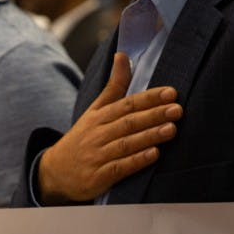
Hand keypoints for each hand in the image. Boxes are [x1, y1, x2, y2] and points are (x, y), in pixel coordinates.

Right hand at [39, 53, 181, 202]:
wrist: (56, 173)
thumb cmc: (82, 139)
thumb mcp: (94, 111)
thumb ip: (113, 87)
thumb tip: (123, 55)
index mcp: (98, 117)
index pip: (126, 104)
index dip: (149, 98)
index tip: (171, 93)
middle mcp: (97, 135)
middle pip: (128, 122)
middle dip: (154, 115)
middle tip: (177, 109)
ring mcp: (97, 157)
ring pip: (126, 144)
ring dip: (149, 136)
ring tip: (172, 129)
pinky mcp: (98, 178)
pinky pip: (119, 168)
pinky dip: (137, 160)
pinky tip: (154, 154)